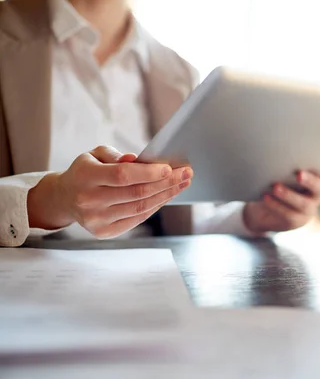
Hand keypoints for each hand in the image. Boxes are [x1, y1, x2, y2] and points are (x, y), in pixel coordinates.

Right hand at [27, 146, 193, 238]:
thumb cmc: (86, 171)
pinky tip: (167, 196)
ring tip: (182, 184)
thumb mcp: (94, 155)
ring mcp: (96, 220)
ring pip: (140, 208)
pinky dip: (155, 207)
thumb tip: (136, 159)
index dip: (148, 173)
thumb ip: (114, 155)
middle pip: (136, 193)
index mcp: (85, 177)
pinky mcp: (104, 232)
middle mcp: (89, 201)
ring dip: (165, 195)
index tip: (170, 168)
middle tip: (186, 174)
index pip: (122, 176)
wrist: (65, 197)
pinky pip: (137, 219)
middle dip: (166, 183)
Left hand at [243, 157, 319, 232]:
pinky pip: (288, 215)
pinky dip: (277, 205)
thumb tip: (281, 139)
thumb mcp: (280, 172)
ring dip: (289, 195)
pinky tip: (266, 197)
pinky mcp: (296, 221)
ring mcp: (308, 209)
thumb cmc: (274, 184)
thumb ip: (286, 162)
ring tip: (275, 187)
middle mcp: (316, 194)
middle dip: (311, 181)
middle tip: (299, 174)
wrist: (262, 211)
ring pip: (304, 204)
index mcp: (316, 179)